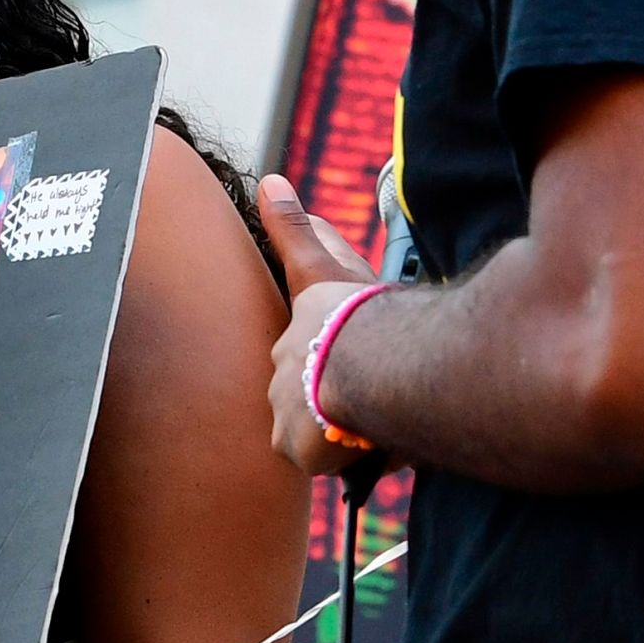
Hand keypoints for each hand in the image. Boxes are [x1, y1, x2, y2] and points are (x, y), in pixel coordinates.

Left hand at [259, 175, 379, 476]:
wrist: (370, 357)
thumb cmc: (360, 310)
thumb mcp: (324, 262)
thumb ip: (294, 228)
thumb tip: (266, 181)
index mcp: (295, 336)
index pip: (307, 357)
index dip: (331, 365)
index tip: (350, 371)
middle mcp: (280, 374)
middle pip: (312, 396)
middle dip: (336, 401)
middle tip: (371, 402)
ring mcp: (283, 411)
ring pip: (317, 430)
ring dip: (344, 431)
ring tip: (378, 424)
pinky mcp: (292, 446)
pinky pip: (321, 461)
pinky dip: (347, 457)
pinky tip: (370, 446)